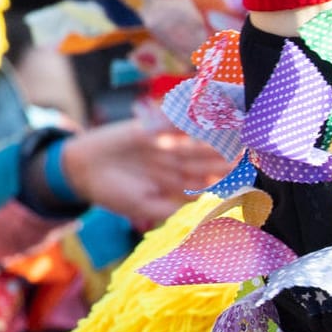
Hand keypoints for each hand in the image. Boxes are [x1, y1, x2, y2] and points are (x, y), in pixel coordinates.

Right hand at [59, 118, 230, 230]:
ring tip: (235, 131)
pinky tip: (206, 116)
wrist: (82, 170)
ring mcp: (169, 143)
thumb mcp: (145, 206)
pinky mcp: (154, 127)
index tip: (245, 178)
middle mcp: (181, 161)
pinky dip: (189, 118)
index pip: (211, 180)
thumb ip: (174, 209)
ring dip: (216, 134)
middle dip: (228, 154)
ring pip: (197, 139)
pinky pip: (175, 121)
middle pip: (209, 157)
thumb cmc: (115, 194)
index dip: (227, 179)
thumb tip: (204, 215)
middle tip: (249, 151)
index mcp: (183, 182)